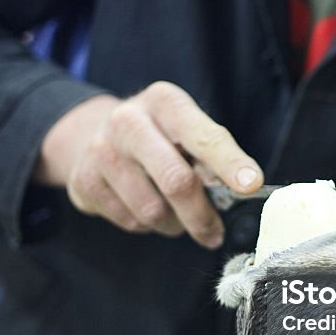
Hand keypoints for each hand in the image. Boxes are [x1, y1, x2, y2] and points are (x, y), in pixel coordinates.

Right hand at [34, 81, 262, 247]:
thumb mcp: (186, 129)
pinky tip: (145, 207)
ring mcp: (101, 150)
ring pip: (152, 210)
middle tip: (214, 232)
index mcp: (164, 101)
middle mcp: (129, 121)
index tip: (252, 185)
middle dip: (202, 215)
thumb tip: (242, 187)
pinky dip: (147, 225)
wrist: (93, 134)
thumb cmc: (158, 136)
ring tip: (177, 216)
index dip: (231, 163)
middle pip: (177, 180)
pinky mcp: (83, 181)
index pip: (204, 136)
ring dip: (174, 224)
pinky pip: (129, 221)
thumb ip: (212, 154)